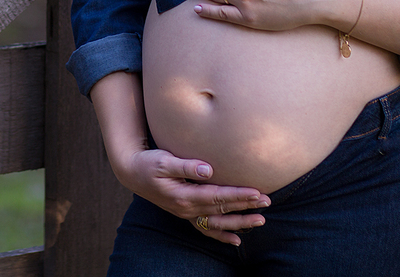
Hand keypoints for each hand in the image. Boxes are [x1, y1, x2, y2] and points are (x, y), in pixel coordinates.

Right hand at [110, 147, 268, 245]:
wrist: (132, 172)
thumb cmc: (148, 163)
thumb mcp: (163, 160)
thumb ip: (186, 165)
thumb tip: (208, 169)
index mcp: (184, 195)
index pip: (217, 196)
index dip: (238, 194)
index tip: (257, 191)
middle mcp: (187, 208)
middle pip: (222, 209)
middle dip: (245, 206)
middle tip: (267, 201)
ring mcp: (187, 213)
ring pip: (218, 222)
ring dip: (240, 222)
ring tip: (261, 219)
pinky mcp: (186, 213)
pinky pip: (206, 228)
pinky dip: (221, 235)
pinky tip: (236, 240)